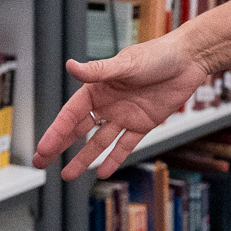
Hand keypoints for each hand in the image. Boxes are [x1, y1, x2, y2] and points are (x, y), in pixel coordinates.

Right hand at [33, 34, 211, 179]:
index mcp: (99, 88)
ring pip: (100, 142)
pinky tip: (102, 171)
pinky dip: (114, 158)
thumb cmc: (157, 55)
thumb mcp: (125, 64)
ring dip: (84, 158)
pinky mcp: (144, 124)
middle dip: (60, 146)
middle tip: (41, 162)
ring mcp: (125, 115)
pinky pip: (126, 145)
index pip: (71, 114)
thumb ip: (98, 70)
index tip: (42, 149)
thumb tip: (71, 65)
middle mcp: (109, 103)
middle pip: (79, 130)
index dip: (56, 132)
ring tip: (68, 175)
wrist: (189, 59)